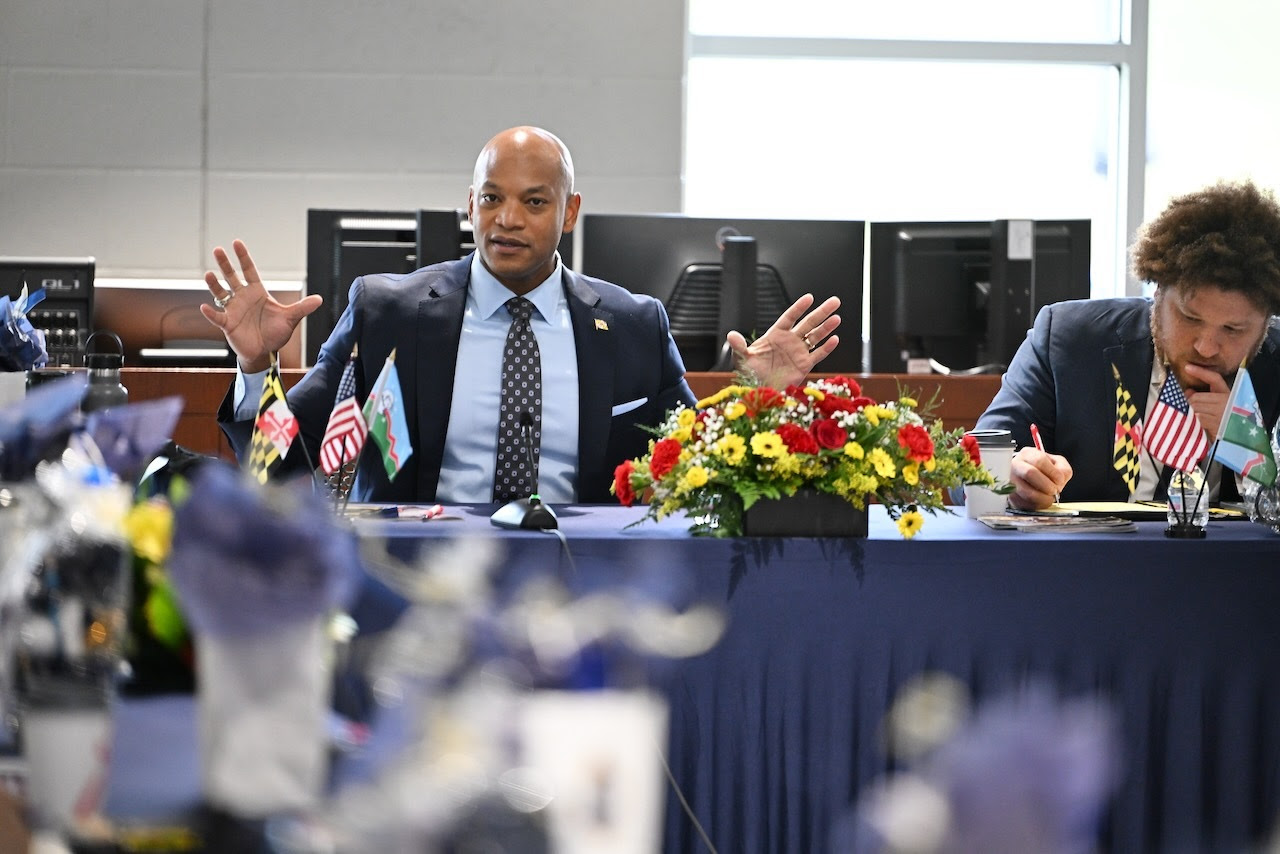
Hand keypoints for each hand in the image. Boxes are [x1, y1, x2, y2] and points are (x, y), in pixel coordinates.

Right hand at [199, 239, 321, 372]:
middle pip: (232, 277)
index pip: (249, 271)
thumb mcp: (290, 318)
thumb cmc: (275, 332)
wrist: (266, 351)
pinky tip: (205, 307)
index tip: (236, 242)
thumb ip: (302, 307)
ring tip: (209, 274)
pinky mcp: (228, 324)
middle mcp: (243, 298)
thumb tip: (320, 299)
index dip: (243, 257)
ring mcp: (233, 310)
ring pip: (221, 293)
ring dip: (215, 284)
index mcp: (257, 293)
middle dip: (225, 264)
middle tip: (218, 250)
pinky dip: (211, 313)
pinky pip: (217, 317)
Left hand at [727, 294, 840, 387]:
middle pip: (808, 323)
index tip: (809, 298)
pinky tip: (835, 339)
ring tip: (837, 318)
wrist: (759, 390)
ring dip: (826, 328)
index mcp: (776, 335)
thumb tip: (731, 335)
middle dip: (821, 312)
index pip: (790, 317)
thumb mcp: (742, 359)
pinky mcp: (804, 365)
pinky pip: (818, 354)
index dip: (799, 308)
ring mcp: (798, 352)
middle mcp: (790, 341)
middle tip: (835, 301)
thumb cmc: (750, 373)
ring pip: (815, 337)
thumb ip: (739, 346)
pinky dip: (826, 348)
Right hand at [1007, 447, 1072, 510]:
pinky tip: (1040, 502)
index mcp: (1027, 454)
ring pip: (1025, 491)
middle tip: (1054, 490)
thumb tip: (1059, 481)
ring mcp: (1009, 480)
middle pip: (1029, 473)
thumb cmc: (1043, 470)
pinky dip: (1035, 505)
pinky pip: (1022, 503)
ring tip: (1048, 498)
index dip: (1053, 473)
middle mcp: (1015, 465)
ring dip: (1042, 498)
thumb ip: (1063, 470)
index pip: (1039, 460)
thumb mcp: (1056, 463)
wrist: (1027, 479)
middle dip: (1046, 485)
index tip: (1060, 480)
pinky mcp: (1009, 495)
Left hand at [1184, 363, 1231, 439]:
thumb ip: (1206, 396)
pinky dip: (1194, 421)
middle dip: (1189, 402)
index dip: (1200, 372)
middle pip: (1196, 398)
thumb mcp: (1221, 404)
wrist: (1241, 439)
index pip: (1214, 379)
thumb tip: (1188, 391)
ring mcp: (1221, 415)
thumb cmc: (1229, 419)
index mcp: (1230, 395)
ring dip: (1191, 412)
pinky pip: (1197, 420)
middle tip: (1189, 405)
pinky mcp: (1216, 426)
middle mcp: (1227, 403)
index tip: (1187, 366)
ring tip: (1196, 415)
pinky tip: (1199, 423)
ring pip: (1194, 409)